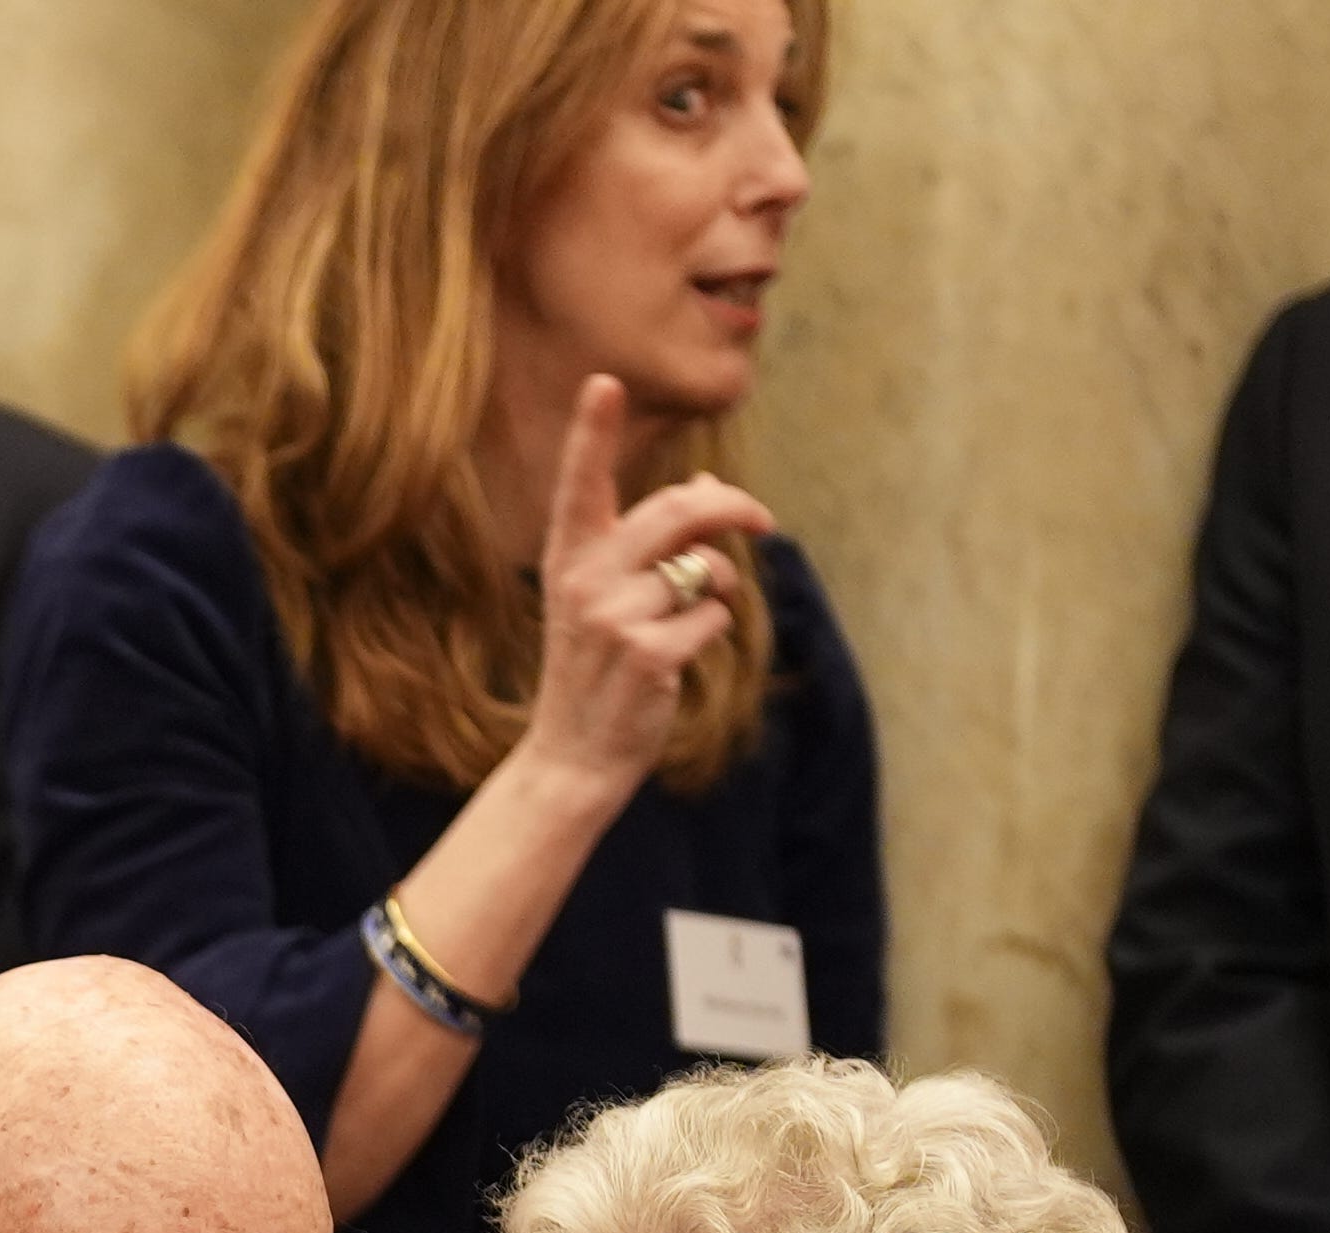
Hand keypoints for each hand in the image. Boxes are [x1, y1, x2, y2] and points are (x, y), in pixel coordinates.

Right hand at [513, 375, 775, 797]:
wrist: (573, 754)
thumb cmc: (595, 666)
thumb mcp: (606, 596)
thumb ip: (651, 541)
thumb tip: (711, 488)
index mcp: (568, 556)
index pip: (581, 484)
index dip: (593, 432)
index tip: (604, 382)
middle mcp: (584, 579)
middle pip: (678, 512)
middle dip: (732, 509)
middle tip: (761, 521)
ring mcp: (614, 618)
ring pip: (705, 568)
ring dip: (720, 586)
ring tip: (695, 613)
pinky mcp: (649, 656)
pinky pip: (714, 616)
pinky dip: (714, 629)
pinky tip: (683, 654)